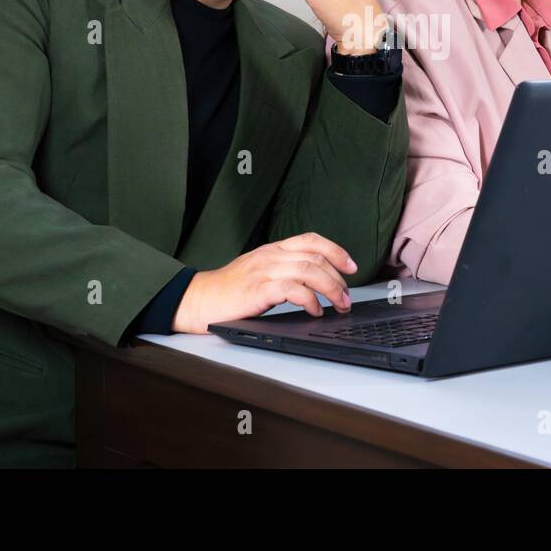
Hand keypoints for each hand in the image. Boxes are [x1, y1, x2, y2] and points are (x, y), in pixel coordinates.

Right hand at [172, 232, 357, 333]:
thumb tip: (316, 283)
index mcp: (272, 250)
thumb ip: (284, 271)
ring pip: (309, 270)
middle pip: (316, 257)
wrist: (198, 300)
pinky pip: (293, 289)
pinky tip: (314, 311)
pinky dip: (310, 300)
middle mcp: (270, 256)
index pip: (311, 240)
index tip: (351, 266)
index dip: (336, 250)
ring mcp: (264, 271)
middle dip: (338, 277)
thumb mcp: (259, 271)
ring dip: (331, 289)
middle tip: (346, 297)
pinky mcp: (258, 289)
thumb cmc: (229, 291)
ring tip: (337, 305)